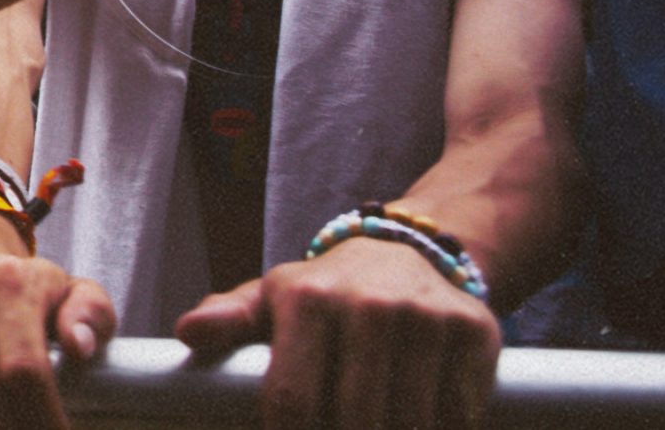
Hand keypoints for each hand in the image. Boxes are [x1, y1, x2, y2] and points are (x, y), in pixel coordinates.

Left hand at [176, 239, 500, 429]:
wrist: (407, 252)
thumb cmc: (325, 293)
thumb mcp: (272, 300)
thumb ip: (229, 321)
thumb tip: (189, 333)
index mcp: (307, 297)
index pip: (293, 402)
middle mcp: (368, 303)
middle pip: (354, 419)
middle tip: (339, 426)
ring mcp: (425, 317)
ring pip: (410, 423)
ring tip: (377, 418)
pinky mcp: (475, 331)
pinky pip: (459, 415)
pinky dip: (443, 428)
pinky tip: (420, 416)